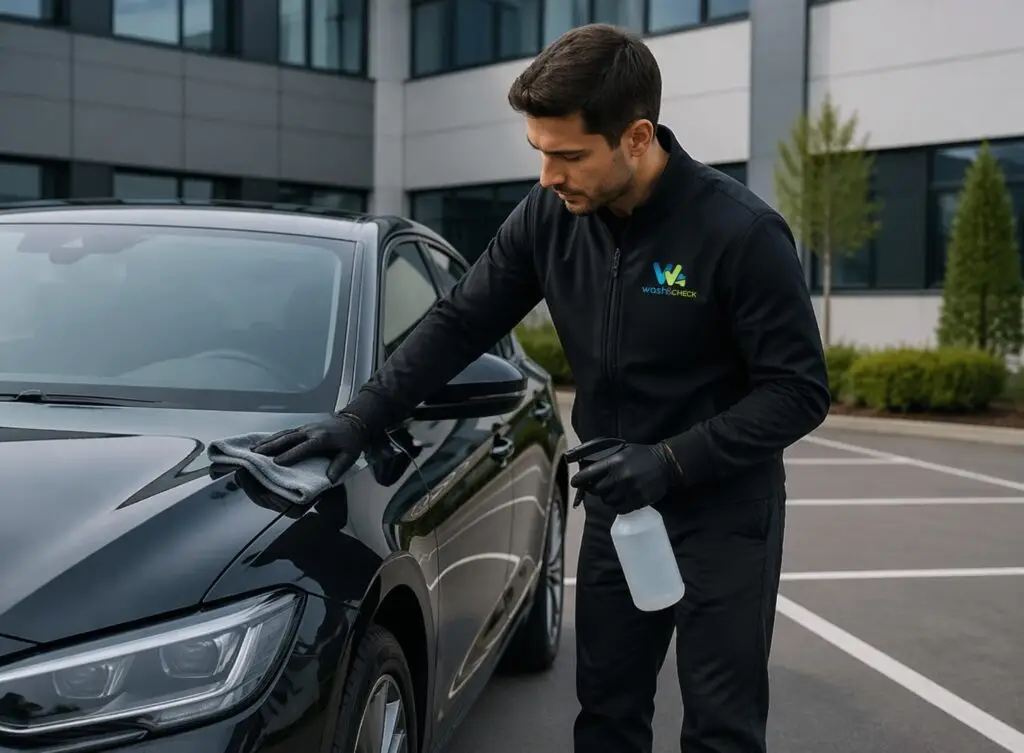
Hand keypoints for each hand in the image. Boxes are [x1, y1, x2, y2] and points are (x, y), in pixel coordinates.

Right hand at [251, 412, 367, 482]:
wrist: (353, 422)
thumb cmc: (350, 441)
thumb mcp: (350, 455)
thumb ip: (340, 466)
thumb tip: (329, 480)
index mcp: (322, 439)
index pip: (304, 448)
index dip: (290, 455)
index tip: (277, 462)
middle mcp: (310, 431)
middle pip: (288, 438)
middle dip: (271, 446)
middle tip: (256, 454)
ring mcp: (304, 428)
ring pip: (283, 434)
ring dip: (268, 441)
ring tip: (253, 449)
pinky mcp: (302, 428)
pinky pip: (285, 432)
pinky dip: (272, 437)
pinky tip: (262, 442)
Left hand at [569, 441, 682, 513]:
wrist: (667, 464)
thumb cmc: (642, 455)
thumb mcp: (623, 450)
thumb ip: (607, 459)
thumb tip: (586, 466)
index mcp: (614, 462)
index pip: (589, 474)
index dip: (579, 480)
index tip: (575, 483)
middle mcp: (620, 476)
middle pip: (597, 490)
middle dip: (595, 490)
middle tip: (599, 487)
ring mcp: (629, 490)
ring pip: (608, 501)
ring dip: (608, 498)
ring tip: (614, 492)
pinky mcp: (638, 500)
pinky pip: (620, 508)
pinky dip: (618, 506)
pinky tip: (622, 499)